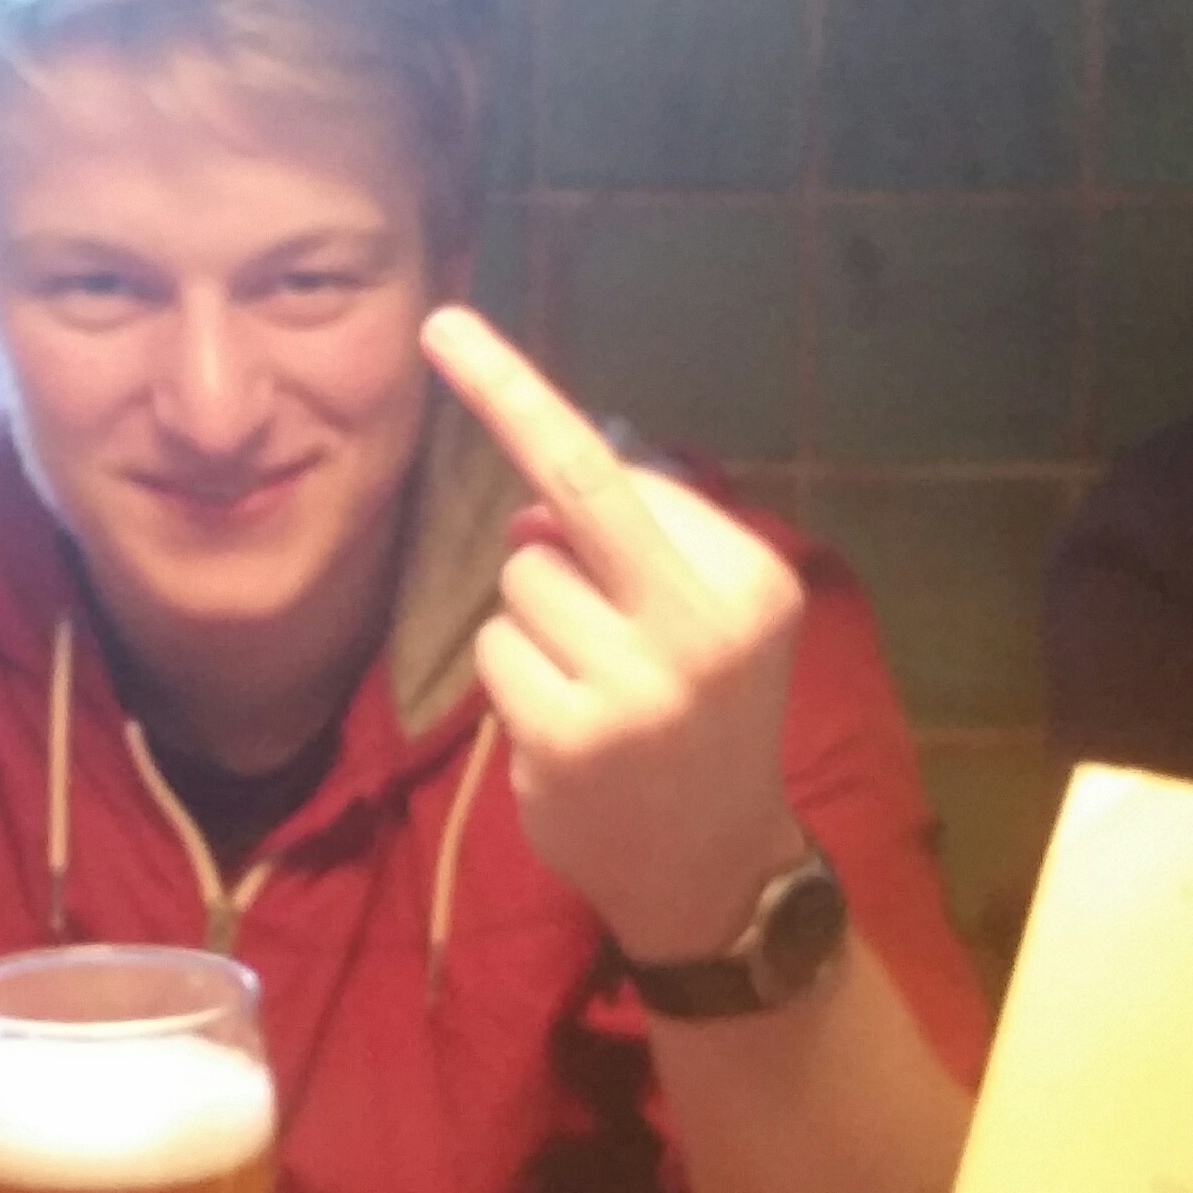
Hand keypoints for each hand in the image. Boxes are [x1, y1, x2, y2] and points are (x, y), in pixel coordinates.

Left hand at [421, 307, 812, 966]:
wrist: (717, 866)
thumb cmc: (703, 718)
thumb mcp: (712, 621)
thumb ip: (637, 549)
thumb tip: (532, 505)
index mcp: (750, 580)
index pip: (621, 473)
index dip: (526, 402)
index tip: (447, 326)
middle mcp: (704, 625)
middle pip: (567, 496)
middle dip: (502, 396)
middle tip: (441, 328)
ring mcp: (636, 687)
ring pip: (519, 580)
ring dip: (533, 616)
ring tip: (588, 677)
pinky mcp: (571, 739)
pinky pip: (497, 651)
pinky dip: (516, 677)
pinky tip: (564, 724)